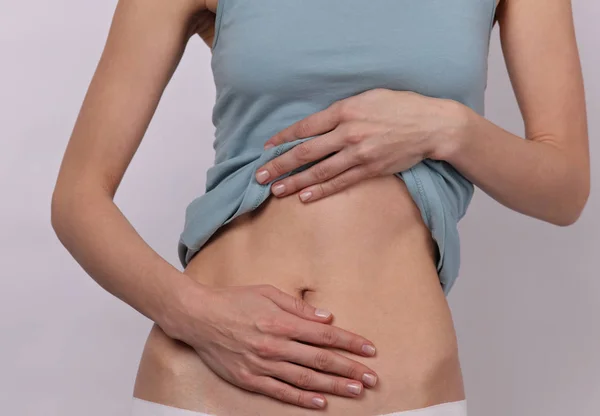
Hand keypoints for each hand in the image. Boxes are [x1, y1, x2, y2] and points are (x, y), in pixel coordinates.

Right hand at [167, 282, 377, 409]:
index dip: (350, 342)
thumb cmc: (234, 301)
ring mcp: (262, 365)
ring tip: (356, 390)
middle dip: (350, 368)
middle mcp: (275, 345)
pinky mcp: (250, 379)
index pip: (324, 336)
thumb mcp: (268, 293)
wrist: (199, 317)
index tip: (369, 350)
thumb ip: (298, 308)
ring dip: (333, 386)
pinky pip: (281, 392)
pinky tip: (320, 403)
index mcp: (281, 322)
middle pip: (320, 360)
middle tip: (372, 377)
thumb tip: (327, 318)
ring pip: (306, 379)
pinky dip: (302, 399)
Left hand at [255, 88, 464, 201]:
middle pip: (306, 151)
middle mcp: (348, 132)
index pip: (305, 127)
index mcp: (345, 110)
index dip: (283, 139)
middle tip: (260, 175)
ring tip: (276, 190)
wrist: (431, 125)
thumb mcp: (368, 97)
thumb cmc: (400, 107)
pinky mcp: (370, 169)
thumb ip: (342, 110)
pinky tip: (304, 197)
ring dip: (295, 182)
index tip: (266, 148)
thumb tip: (319, 123)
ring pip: (319, 170)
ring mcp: (359, 153)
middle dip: (280, 164)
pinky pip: (340, 182)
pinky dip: (321, 190)